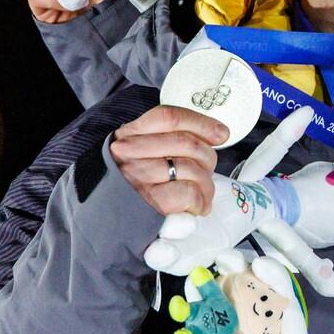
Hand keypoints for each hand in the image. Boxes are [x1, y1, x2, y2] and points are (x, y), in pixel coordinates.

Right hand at [110, 106, 228, 215]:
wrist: (112, 215)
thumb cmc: (137, 182)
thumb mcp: (144, 151)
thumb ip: (173, 137)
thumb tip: (218, 133)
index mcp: (131, 134)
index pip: (170, 117)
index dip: (201, 123)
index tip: (220, 133)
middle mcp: (129, 152)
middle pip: (188, 143)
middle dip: (208, 158)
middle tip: (206, 171)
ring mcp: (138, 176)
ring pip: (193, 169)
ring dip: (206, 184)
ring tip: (202, 193)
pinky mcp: (150, 201)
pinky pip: (190, 192)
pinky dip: (200, 201)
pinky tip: (195, 206)